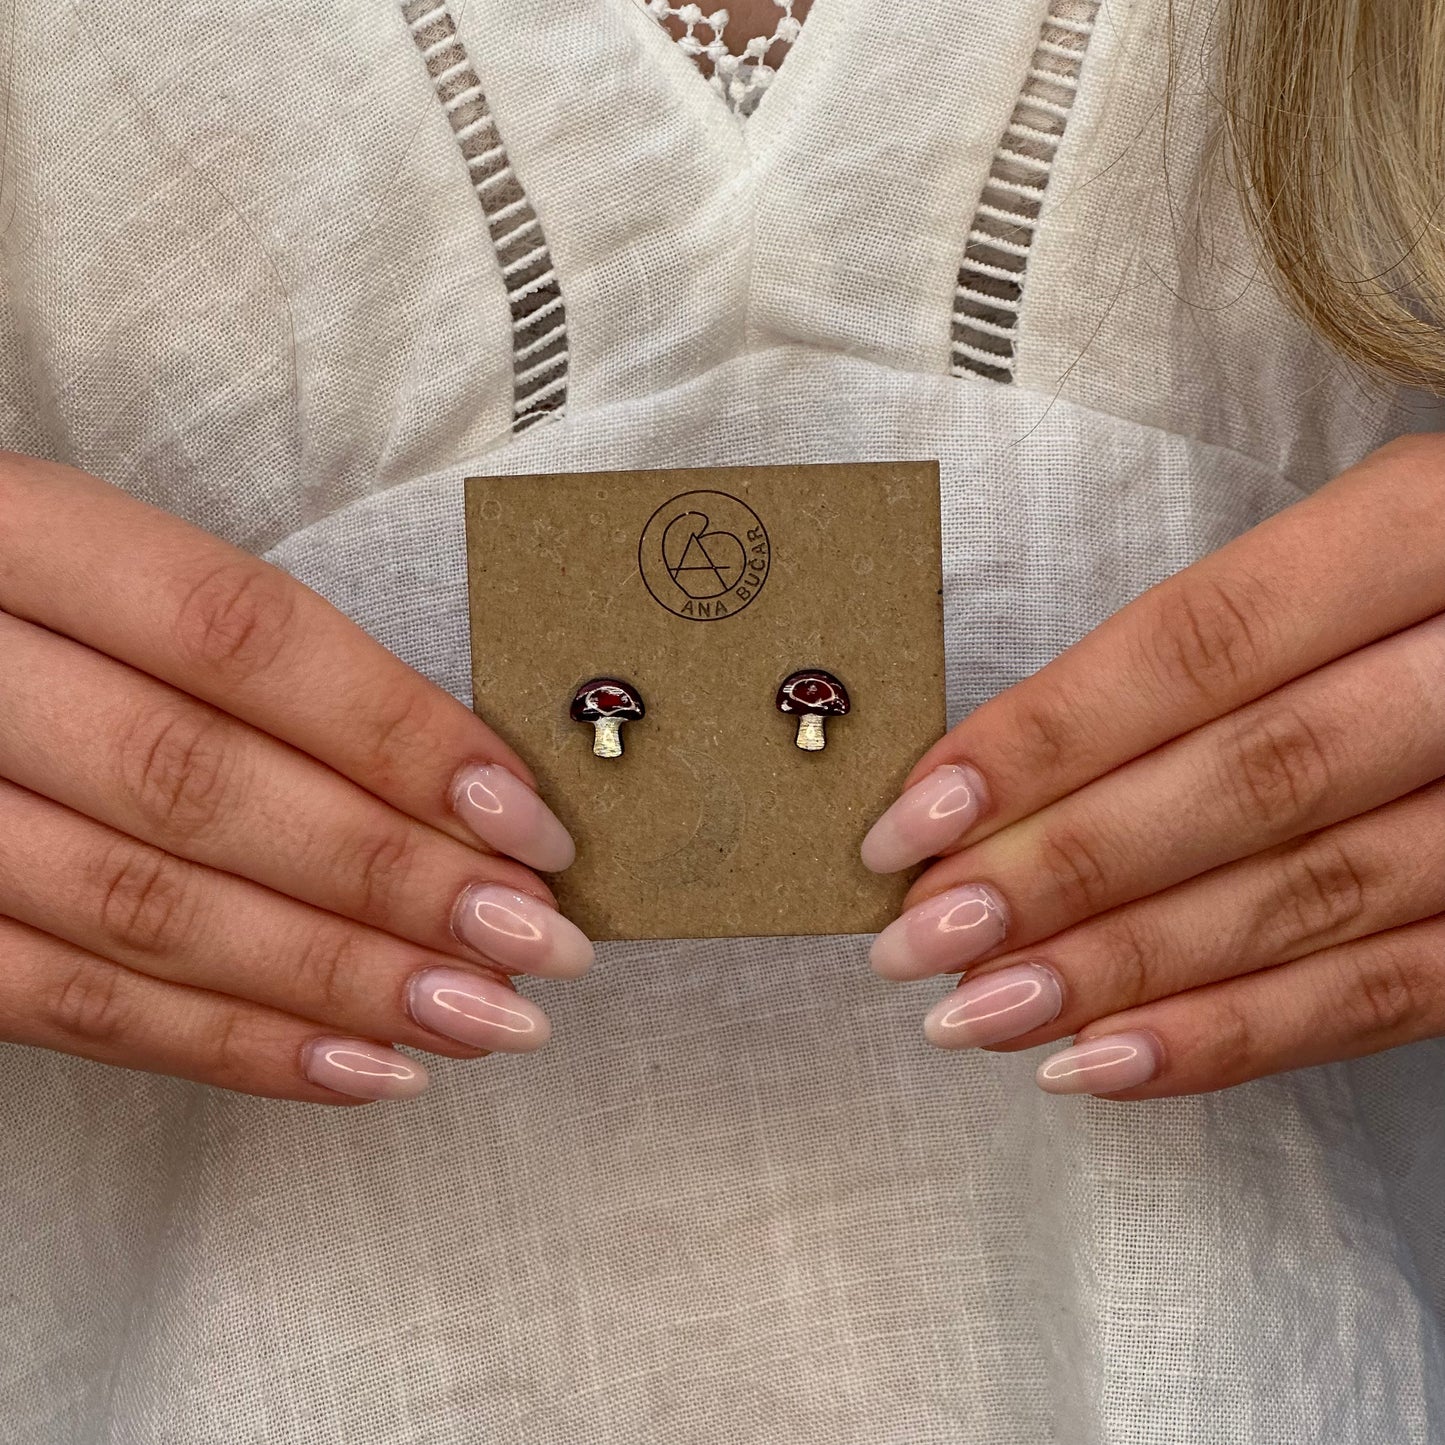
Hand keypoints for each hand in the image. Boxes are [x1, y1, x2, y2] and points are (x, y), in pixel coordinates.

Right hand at [0, 454, 586, 1104]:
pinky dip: (232, 1047)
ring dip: (340, 981)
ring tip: (480, 1016)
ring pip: (145, 912)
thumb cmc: (35, 614)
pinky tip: (361, 1070)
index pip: (239, 636)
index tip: (523, 819)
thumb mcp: (114, 575)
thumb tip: (461, 780)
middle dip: (393, 876)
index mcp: (20, 538)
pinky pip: (72, 1007)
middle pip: (200, 785)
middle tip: (534, 939)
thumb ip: (253, 659)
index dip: (398, 734)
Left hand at [861, 434, 1444, 1098]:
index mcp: (1416, 531)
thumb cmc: (1423, 582)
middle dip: (1061, 870)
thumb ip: (1206, 645)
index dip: (1044, 741)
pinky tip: (1107, 1061)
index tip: (918, 819)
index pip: (1197, 648)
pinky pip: (1387, 992)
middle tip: (925, 936)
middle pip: (1247, 782)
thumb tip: (999, 772)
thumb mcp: (1340, 548)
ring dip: (1122, 972)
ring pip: (1309, 899)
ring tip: (983, 1010)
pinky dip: (1237, 1035)